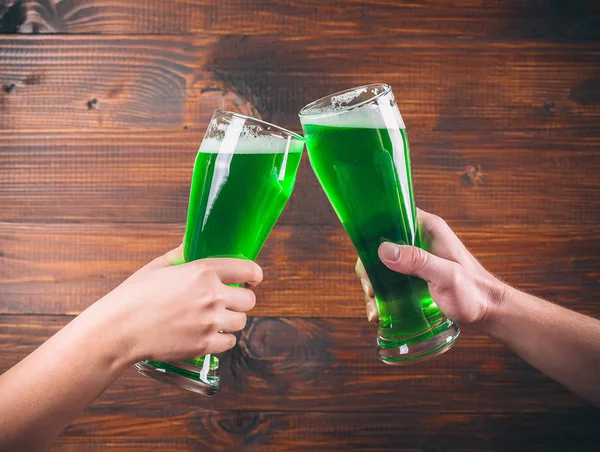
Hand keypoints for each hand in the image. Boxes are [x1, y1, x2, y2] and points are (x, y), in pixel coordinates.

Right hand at [91, 245, 262, 362]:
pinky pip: (229, 342)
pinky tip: (208, 334)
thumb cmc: (134, 296)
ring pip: (241, 322)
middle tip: (228, 302)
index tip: (252, 279)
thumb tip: (193, 245)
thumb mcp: (158, 266)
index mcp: (203, 271)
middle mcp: (211, 296)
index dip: (254, 275)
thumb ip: (182, 255)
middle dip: (241, 300)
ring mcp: (209, 322)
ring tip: (215, 319)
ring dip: (231, 320)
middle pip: (249, 300)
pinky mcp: (204, 345)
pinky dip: (222, 340)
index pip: (248, 269)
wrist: (118, 330)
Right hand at [355, 209, 511, 329]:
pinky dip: (380, 294)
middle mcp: (418, 239)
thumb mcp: (446, 276)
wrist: (489, 312)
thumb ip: (418, 261)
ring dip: (372, 284)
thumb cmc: (475, 292)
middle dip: (369, 268)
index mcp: (427, 228)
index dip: (372, 231)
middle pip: (380, 245)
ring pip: (381, 264)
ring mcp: (415, 258)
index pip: (390, 216)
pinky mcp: (414, 275)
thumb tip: (383, 250)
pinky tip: (378, 311)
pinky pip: (389, 279)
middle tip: (371, 290)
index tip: (365, 255)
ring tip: (374, 307)